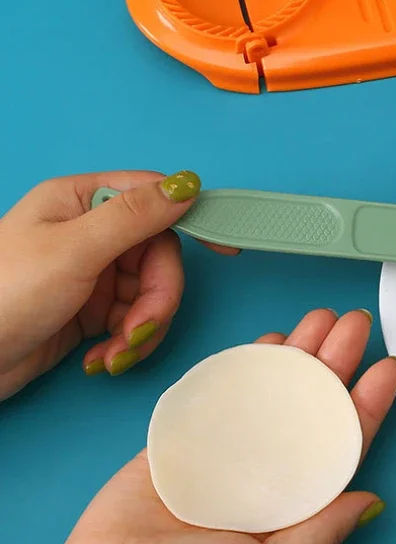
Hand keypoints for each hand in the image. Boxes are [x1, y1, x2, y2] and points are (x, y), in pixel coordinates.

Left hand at [0, 170, 233, 399]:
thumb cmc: (7, 293)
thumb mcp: (75, 250)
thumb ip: (136, 216)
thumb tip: (189, 184)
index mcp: (84, 200)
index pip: (154, 200)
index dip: (192, 221)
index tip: (225, 249)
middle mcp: (91, 231)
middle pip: (158, 256)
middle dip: (156, 298)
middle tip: (139, 331)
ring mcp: (92, 272)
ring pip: (149, 292)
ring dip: (140, 328)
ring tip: (112, 354)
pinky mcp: (89, 310)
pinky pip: (131, 318)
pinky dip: (125, 342)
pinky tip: (99, 360)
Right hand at [63, 308, 395, 543]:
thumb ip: (317, 532)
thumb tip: (371, 502)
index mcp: (292, 497)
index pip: (341, 442)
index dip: (368, 403)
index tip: (389, 367)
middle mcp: (268, 465)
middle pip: (312, 402)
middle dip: (337, 359)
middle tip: (355, 322)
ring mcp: (232, 443)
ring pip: (274, 387)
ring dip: (299, 350)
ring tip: (321, 319)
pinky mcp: (192, 428)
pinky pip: (227, 387)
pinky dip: (250, 360)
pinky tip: (272, 340)